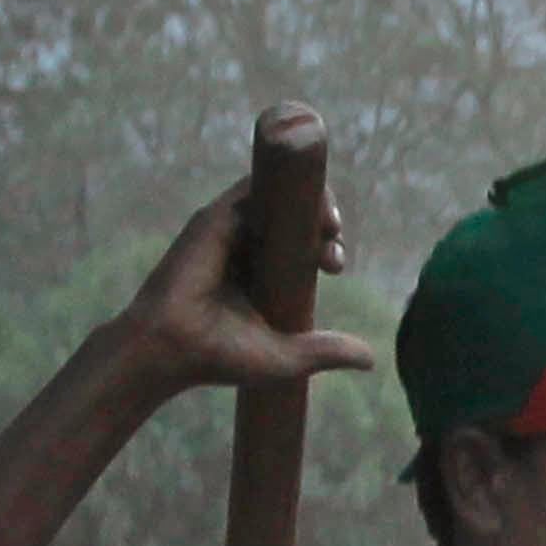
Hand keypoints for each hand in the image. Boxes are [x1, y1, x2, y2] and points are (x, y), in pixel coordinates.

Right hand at [110, 178, 373, 405]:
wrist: (175, 348)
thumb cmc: (223, 357)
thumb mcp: (288, 356)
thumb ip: (327, 351)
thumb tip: (371, 360)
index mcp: (262, 273)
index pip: (299, 241)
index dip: (324, 243)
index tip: (335, 264)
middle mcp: (245, 246)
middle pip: (291, 212)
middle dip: (322, 219)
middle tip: (334, 248)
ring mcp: (227, 230)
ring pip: (274, 194)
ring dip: (309, 199)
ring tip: (329, 224)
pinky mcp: (212, 220)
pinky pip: (250, 187)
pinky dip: (279, 185)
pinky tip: (305, 200)